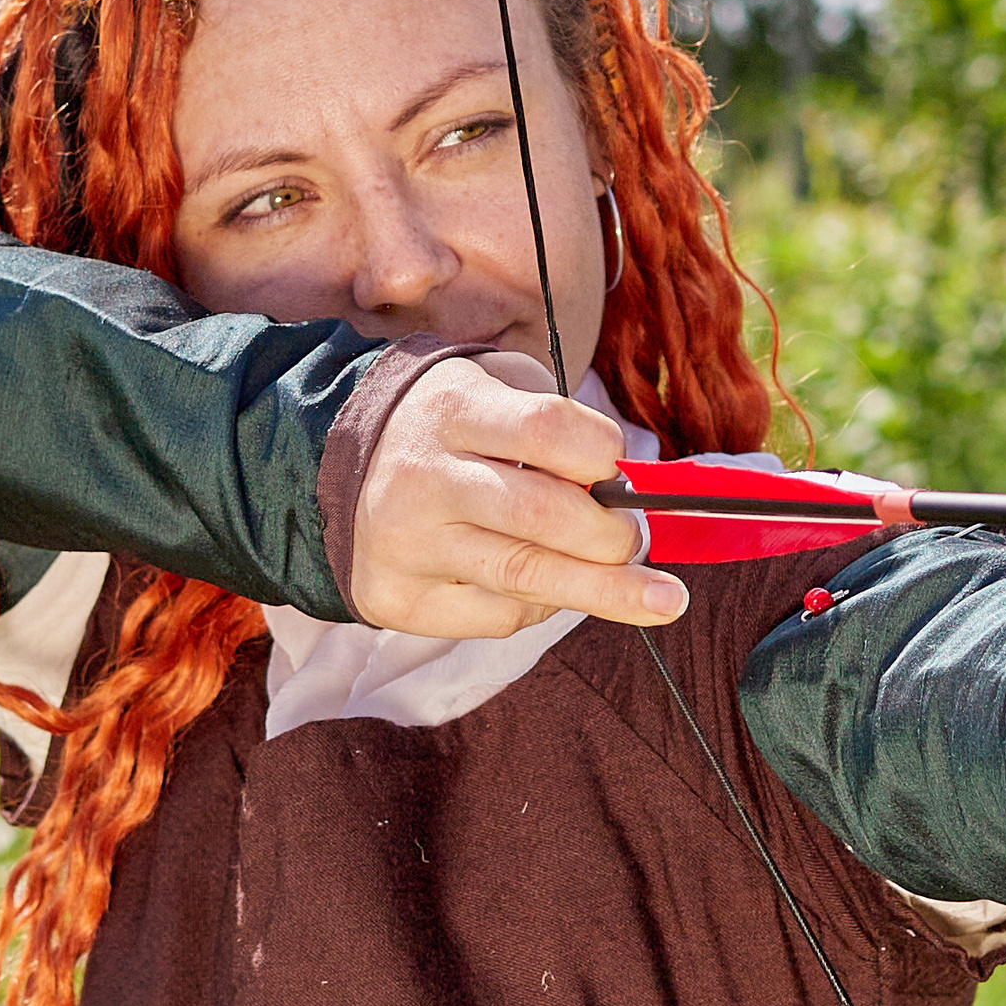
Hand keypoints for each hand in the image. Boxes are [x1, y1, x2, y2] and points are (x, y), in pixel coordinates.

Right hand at [348, 352, 687, 636]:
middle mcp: (420, 478)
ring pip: (526, 579)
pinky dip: (539, 606)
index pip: (546, 430)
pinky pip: (498, 617)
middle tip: (635, 539)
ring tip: (662, 600)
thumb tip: (631, 492)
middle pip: (543, 517)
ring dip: (606, 592)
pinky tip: (543, 585)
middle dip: (611, 536)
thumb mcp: (498, 389)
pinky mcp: (397, 599)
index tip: (620, 467)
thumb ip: (559, 427)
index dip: (601, 453)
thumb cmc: (455, 428)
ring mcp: (403, 545)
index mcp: (450, 410)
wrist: (343, 465)